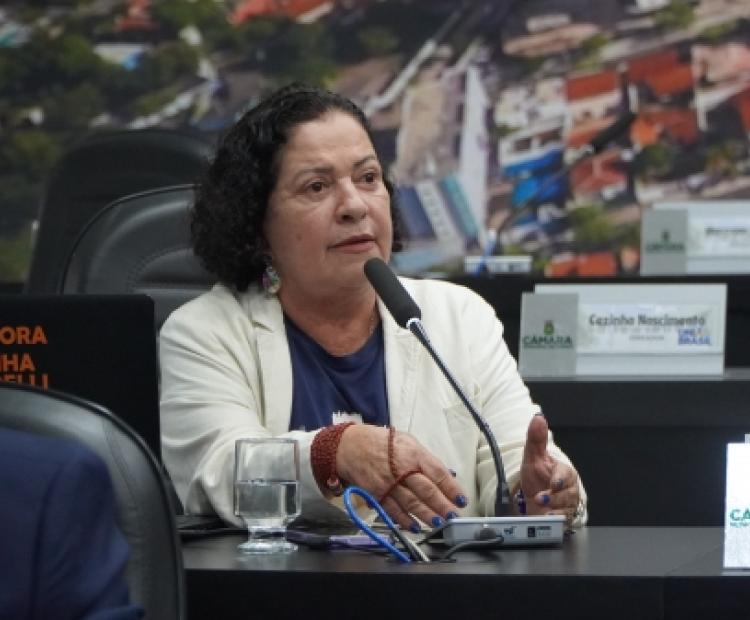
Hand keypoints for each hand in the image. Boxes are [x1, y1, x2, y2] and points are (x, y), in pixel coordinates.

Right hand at [336, 425, 466, 531]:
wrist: (349, 446)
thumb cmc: (382, 442)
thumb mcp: (407, 441)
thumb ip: (426, 458)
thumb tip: (446, 474)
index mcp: (413, 454)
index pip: (438, 473)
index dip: (451, 488)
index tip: (461, 500)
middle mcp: (402, 470)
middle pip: (426, 491)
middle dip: (442, 505)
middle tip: (453, 516)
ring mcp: (388, 484)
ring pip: (411, 503)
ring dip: (426, 515)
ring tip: (438, 523)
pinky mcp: (376, 494)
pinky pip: (392, 510)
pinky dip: (404, 520)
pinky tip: (414, 527)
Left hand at [520, 414, 580, 526]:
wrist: (534, 500)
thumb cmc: (537, 477)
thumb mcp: (533, 457)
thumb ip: (536, 439)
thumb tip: (538, 417)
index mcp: (564, 473)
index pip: (565, 475)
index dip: (560, 479)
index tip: (553, 483)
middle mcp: (569, 490)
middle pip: (567, 494)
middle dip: (554, 497)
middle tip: (540, 498)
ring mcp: (567, 505)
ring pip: (565, 509)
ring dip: (553, 511)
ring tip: (542, 511)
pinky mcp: (564, 519)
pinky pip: (562, 522)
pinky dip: (554, 522)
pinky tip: (546, 521)